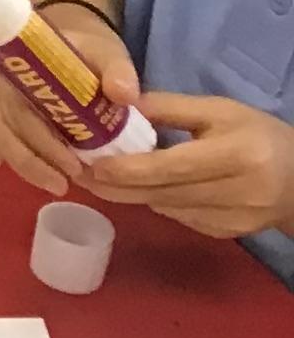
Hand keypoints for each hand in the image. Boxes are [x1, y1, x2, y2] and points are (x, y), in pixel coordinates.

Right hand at [0, 5, 140, 197]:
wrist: (71, 38)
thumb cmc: (86, 51)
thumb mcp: (108, 54)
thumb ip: (117, 72)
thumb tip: (123, 95)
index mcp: (24, 67)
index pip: (23, 109)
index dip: (44, 142)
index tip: (75, 163)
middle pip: (4, 129)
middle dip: (34, 161)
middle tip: (68, 181)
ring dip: (19, 164)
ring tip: (54, 184)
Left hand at [83, 93, 293, 239]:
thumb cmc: (256, 135)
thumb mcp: (218, 110)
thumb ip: (169, 108)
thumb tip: (119, 103)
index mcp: (235, 156)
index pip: (172, 167)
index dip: (129, 169)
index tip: (91, 164)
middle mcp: (237, 193)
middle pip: (164, 194)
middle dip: (118, 186)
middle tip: (81, 175)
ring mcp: (234, 220)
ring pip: (167, 208)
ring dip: (133, 195)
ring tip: (101, 179)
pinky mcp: (228, 234)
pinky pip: (179, 218)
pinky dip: (158, 202)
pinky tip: (143, 189)